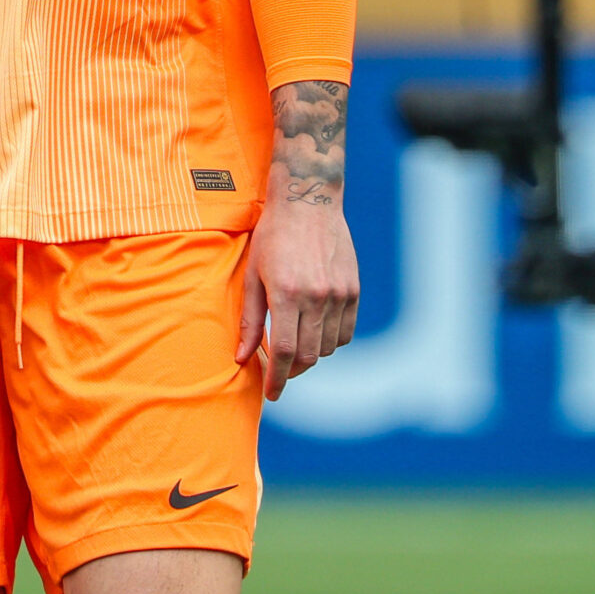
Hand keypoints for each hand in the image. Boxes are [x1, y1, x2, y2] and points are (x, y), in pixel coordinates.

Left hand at [238, 79, 360, 400]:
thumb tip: (241, 358)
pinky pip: (345, 332)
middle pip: (307, 356)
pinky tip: (314, 330)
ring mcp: (339, 294)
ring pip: (327, 347)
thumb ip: (248, 319)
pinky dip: (330, 340)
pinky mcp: (353, 290)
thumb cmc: (272, 235)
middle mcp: (316, 296)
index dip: (277, 379)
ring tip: (293, 344)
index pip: (283, 352)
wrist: (308, 200)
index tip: (271, 393)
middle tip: (277, 371)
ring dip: (309, 354)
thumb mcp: (251, 274)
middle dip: (290, 372)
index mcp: (286, 293)